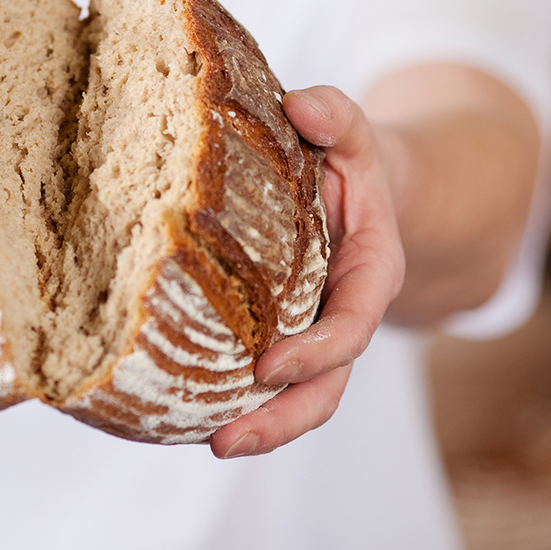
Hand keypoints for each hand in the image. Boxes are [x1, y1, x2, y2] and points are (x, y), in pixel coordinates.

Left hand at [209, 85, 405, 458]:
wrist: (353, 180)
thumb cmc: (345, 155)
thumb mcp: (351, 129)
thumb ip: (336, 114)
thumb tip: (301, 105)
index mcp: (368, 272)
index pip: (351, 326)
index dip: (315, 353)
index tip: (267, 365)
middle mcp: (343, 313)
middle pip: (325, 386)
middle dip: (282, 420)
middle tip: (225, 442)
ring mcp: (312, 331)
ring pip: (298, 397)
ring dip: (260, 427)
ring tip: (209, 445)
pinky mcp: (280, 334)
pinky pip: (263, 378)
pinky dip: (232, 398)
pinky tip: (182, 408)